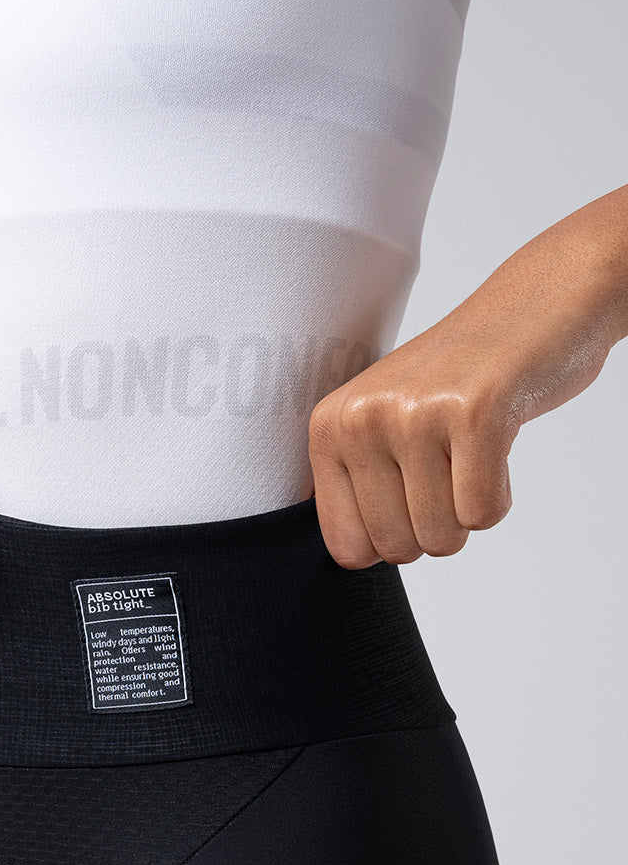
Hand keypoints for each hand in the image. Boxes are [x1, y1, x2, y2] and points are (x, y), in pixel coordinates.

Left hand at [306, 207, 622, 569]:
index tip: (411, 492)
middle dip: (435, 528)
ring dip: (469, 511)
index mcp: (330, 427)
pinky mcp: (474, 412)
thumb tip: (353, 558)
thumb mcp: (382, 422)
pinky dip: (500, 497)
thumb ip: (356, 485)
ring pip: (442, 537)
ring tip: (471, 453)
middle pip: (397, 549)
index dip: (392, 539)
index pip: (347, 548)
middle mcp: (362, 418)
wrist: (534, 305)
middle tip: (450, 469)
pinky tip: (497, 446)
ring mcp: (415, 413)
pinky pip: (482, 513)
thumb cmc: (458, 378)